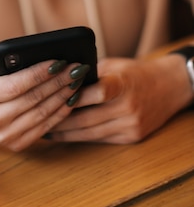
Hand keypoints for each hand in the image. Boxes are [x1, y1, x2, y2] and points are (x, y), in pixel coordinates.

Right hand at [0, 54, 89, 150]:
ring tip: (78, 80)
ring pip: (43, 114)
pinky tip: (72, 98)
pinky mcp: (16, 144)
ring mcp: (6, 136)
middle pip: (34, 99)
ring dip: (64, 96)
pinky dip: (61, 112)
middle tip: (77, 67)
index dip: (40, 73)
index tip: (59, 61)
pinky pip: (45, 127)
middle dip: (59, 82)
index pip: (16, 85)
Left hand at [47, 55, 193, 143]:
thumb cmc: (133, 73)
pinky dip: (80, 138)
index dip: (74, 97)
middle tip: (36, 120)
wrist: (169, 87)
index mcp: (123, 83)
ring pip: (90, 133)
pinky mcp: (132, 137)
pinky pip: (100, 139)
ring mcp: (131, 125)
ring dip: (66, 133)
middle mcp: (129, 107)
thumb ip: (89, 75)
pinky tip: (65, 135)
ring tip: (44, 130)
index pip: (98, 92)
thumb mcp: (113, 66)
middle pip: (87, 118)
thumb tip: (56, 82)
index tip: (52, 98)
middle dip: (60, 120)